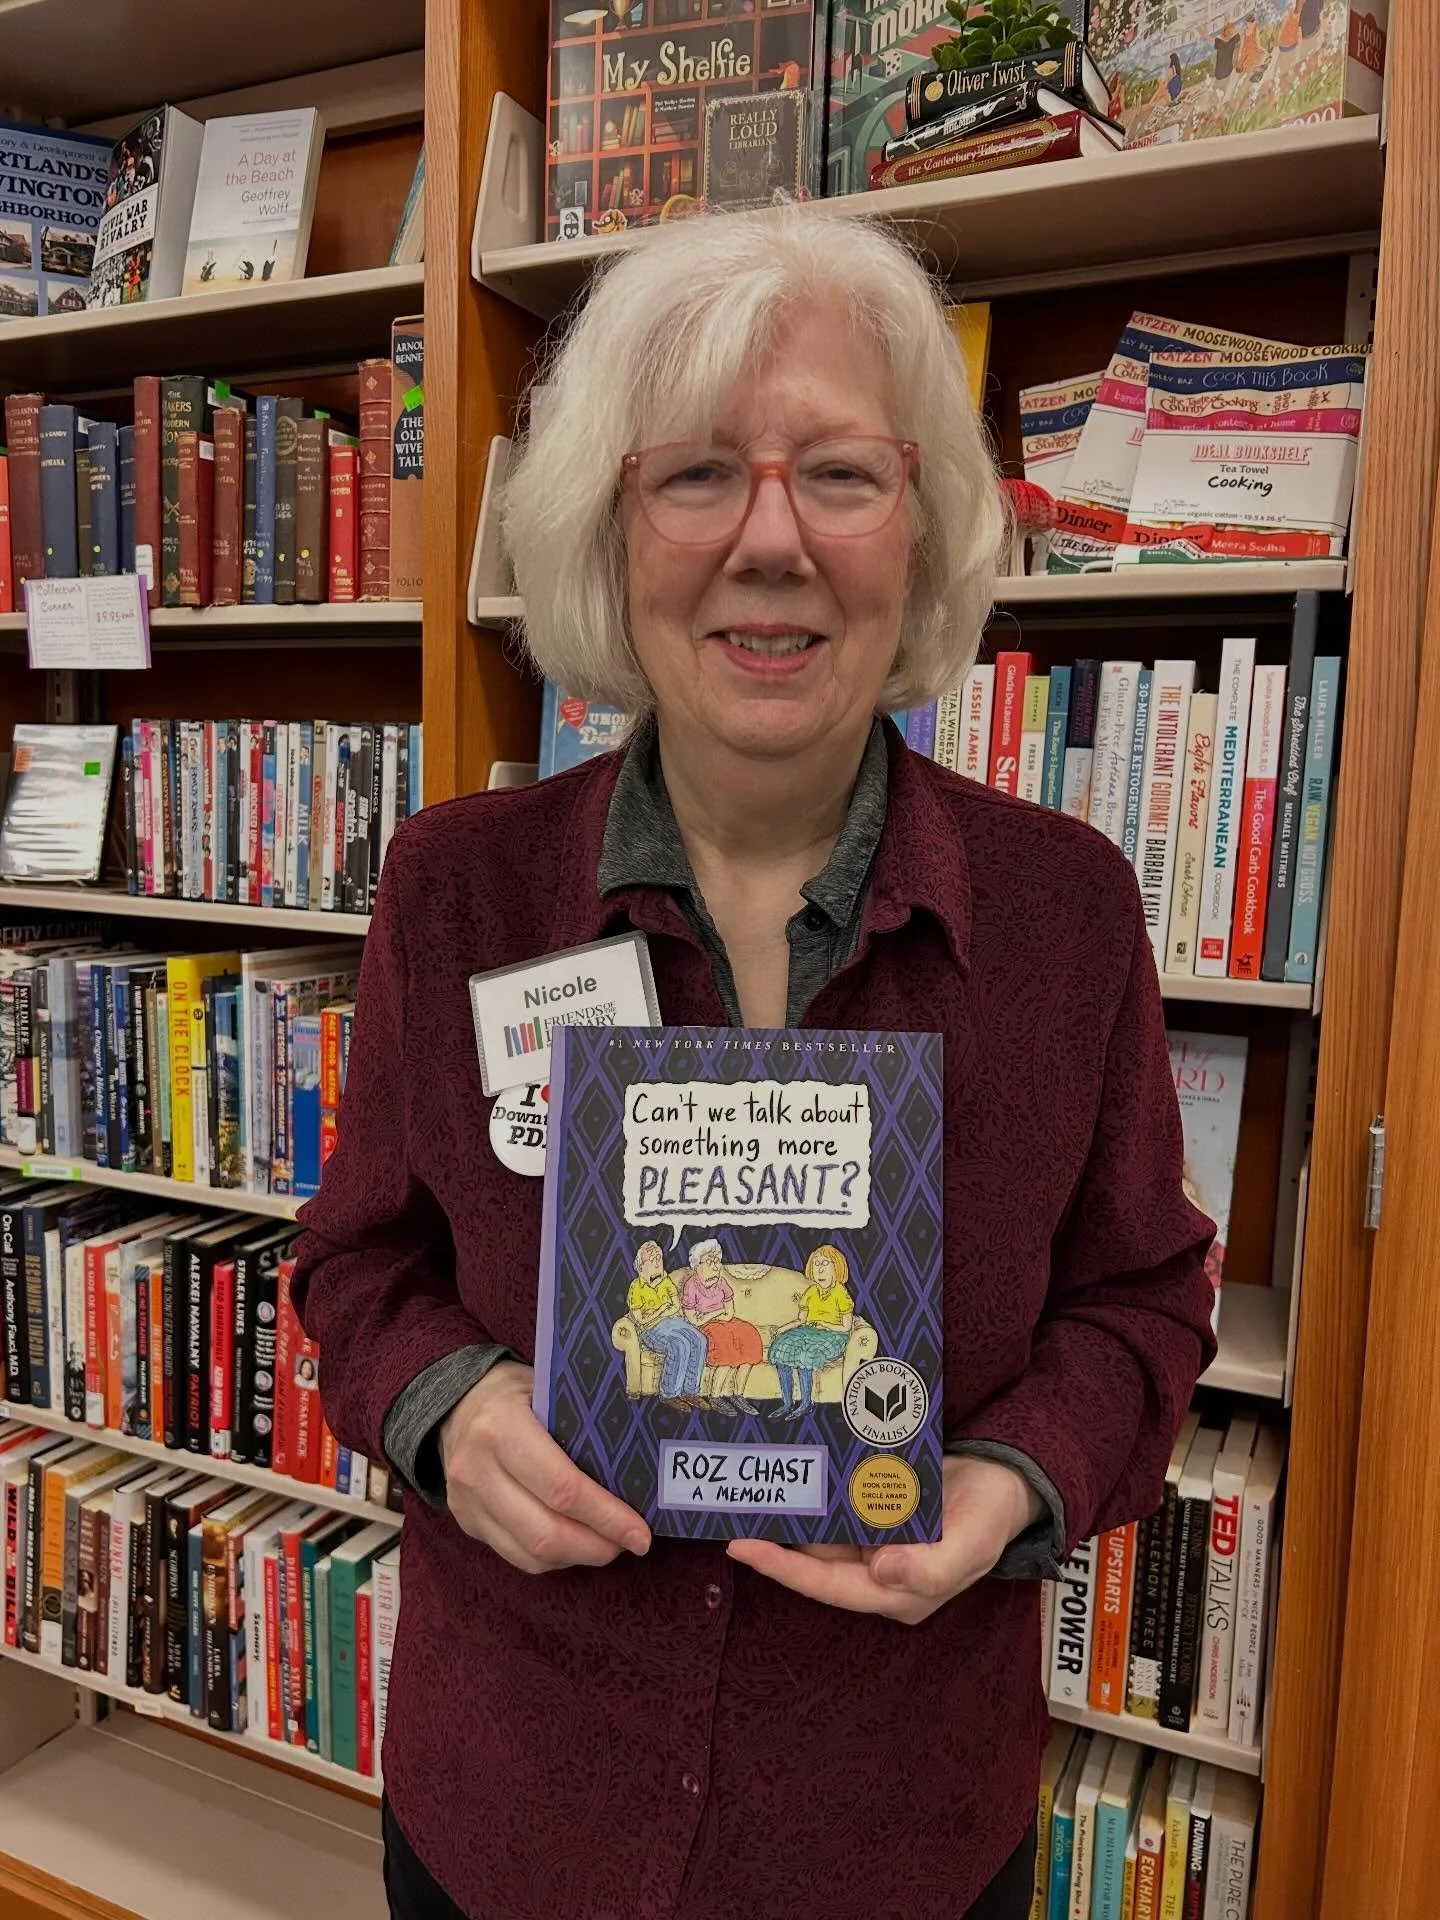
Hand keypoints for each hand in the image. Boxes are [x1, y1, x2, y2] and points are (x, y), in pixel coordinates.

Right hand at [439, 1360, 651, 1573]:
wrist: (456, 1404)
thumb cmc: (517, 1394)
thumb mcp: (548, 1390)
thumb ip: (583, 1426)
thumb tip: (641, 1469)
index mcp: (501, 1427)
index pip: (562, 1487)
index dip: (606, 1516)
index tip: (640, 1531)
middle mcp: (477, 1469)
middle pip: (546, 1532)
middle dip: (597, 1546)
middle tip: (632, 1542)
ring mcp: (467, 1502)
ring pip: (531, 1554)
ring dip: (578, 1556)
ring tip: (610, 1545)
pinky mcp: (467, 1524)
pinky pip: (516, 1557)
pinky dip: (554, 1559)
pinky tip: (578, 1545)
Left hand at [724, 1454, 1042, 1625]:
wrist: (1008, 1477)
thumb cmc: (992, 1516)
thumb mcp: (974, 1545)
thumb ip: (933, 1569)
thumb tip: (883, 1576)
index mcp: (897, 1591)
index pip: (828, 1586)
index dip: (784, 1569)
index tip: (741, 1547)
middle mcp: (877, 1569)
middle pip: (813, 1559)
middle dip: (774, 1537)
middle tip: (730, 1509)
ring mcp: (874, 1538)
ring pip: (820, 1529)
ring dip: (789, 1510)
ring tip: (747, 1484)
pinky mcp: (875, 1508)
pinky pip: (836, 1502)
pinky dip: (814, 1488)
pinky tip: (789, 1465)